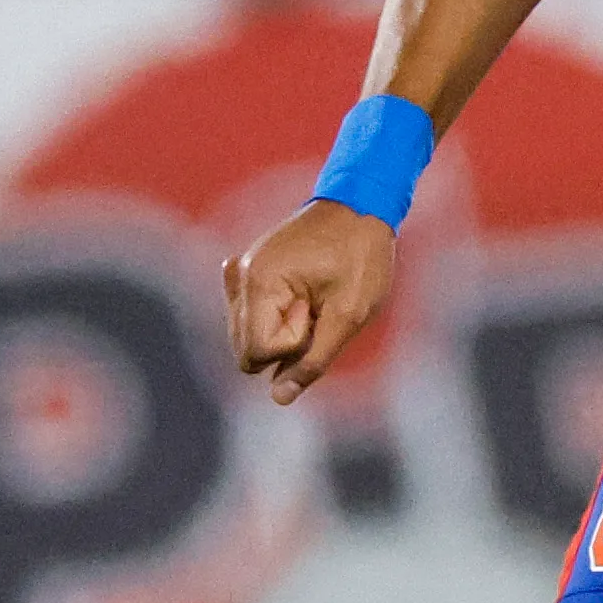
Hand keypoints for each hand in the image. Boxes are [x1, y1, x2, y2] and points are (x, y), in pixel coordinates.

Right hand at [223, 200, 397, 400]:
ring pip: (249, 335)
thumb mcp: (349, 314)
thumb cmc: (361, 257)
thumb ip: (313, 360)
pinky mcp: (251, 270)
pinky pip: (253, 315)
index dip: (292, 347)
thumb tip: (279, 398)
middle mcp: (240, 278)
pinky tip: (302, 294)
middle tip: (318, 307)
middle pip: (246, 349)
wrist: (362, 205)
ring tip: (313, 298)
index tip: (317, 315)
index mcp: (259, 284)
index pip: (255, 353)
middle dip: (285, 341)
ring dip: (283, 328)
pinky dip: (277, 315)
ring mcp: (242, 272)